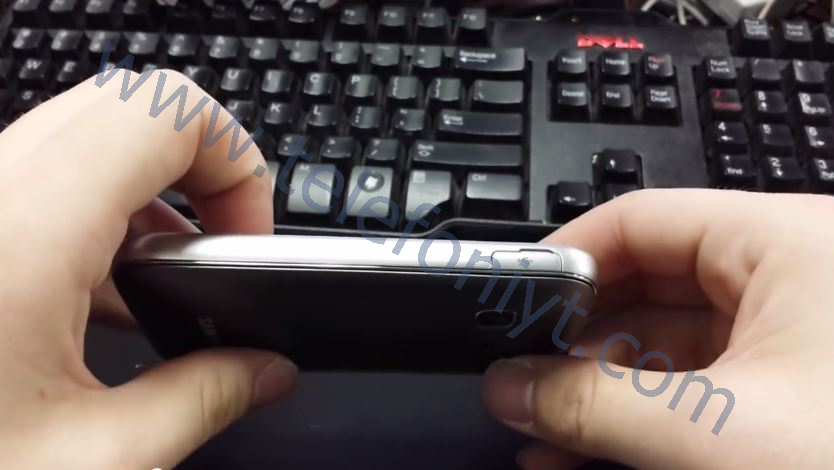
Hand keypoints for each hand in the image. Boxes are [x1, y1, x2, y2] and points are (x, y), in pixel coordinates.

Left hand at [0, 69, 296, 468]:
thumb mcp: (93, 459)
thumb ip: (205, 401)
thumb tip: (265, 372)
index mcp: (22, 234)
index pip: (165, 110)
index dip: (234, 160)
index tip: (244, 236)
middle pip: (129, 104)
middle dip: (199, 163)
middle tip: (214, 243)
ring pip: (85, 134)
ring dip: (146, 189)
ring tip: (158, 280)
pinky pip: (43, 174)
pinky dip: (96, 210)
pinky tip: (99, 297)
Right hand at [483, 189, 833, 468]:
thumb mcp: (714, 435)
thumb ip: (593, 407)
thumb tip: (509, 386)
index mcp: (786, 245)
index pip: (642, 220)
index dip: (566, 257)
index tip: (513, 304)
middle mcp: (791, 277)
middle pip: (648, 281)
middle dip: (575, 338)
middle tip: (519, 377)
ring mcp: (794, 337)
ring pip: (668, 343)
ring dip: (599, 388)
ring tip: (540, 431)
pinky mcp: (795, 391)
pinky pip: (697, 385)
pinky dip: (641, 415)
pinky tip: (588, 453)